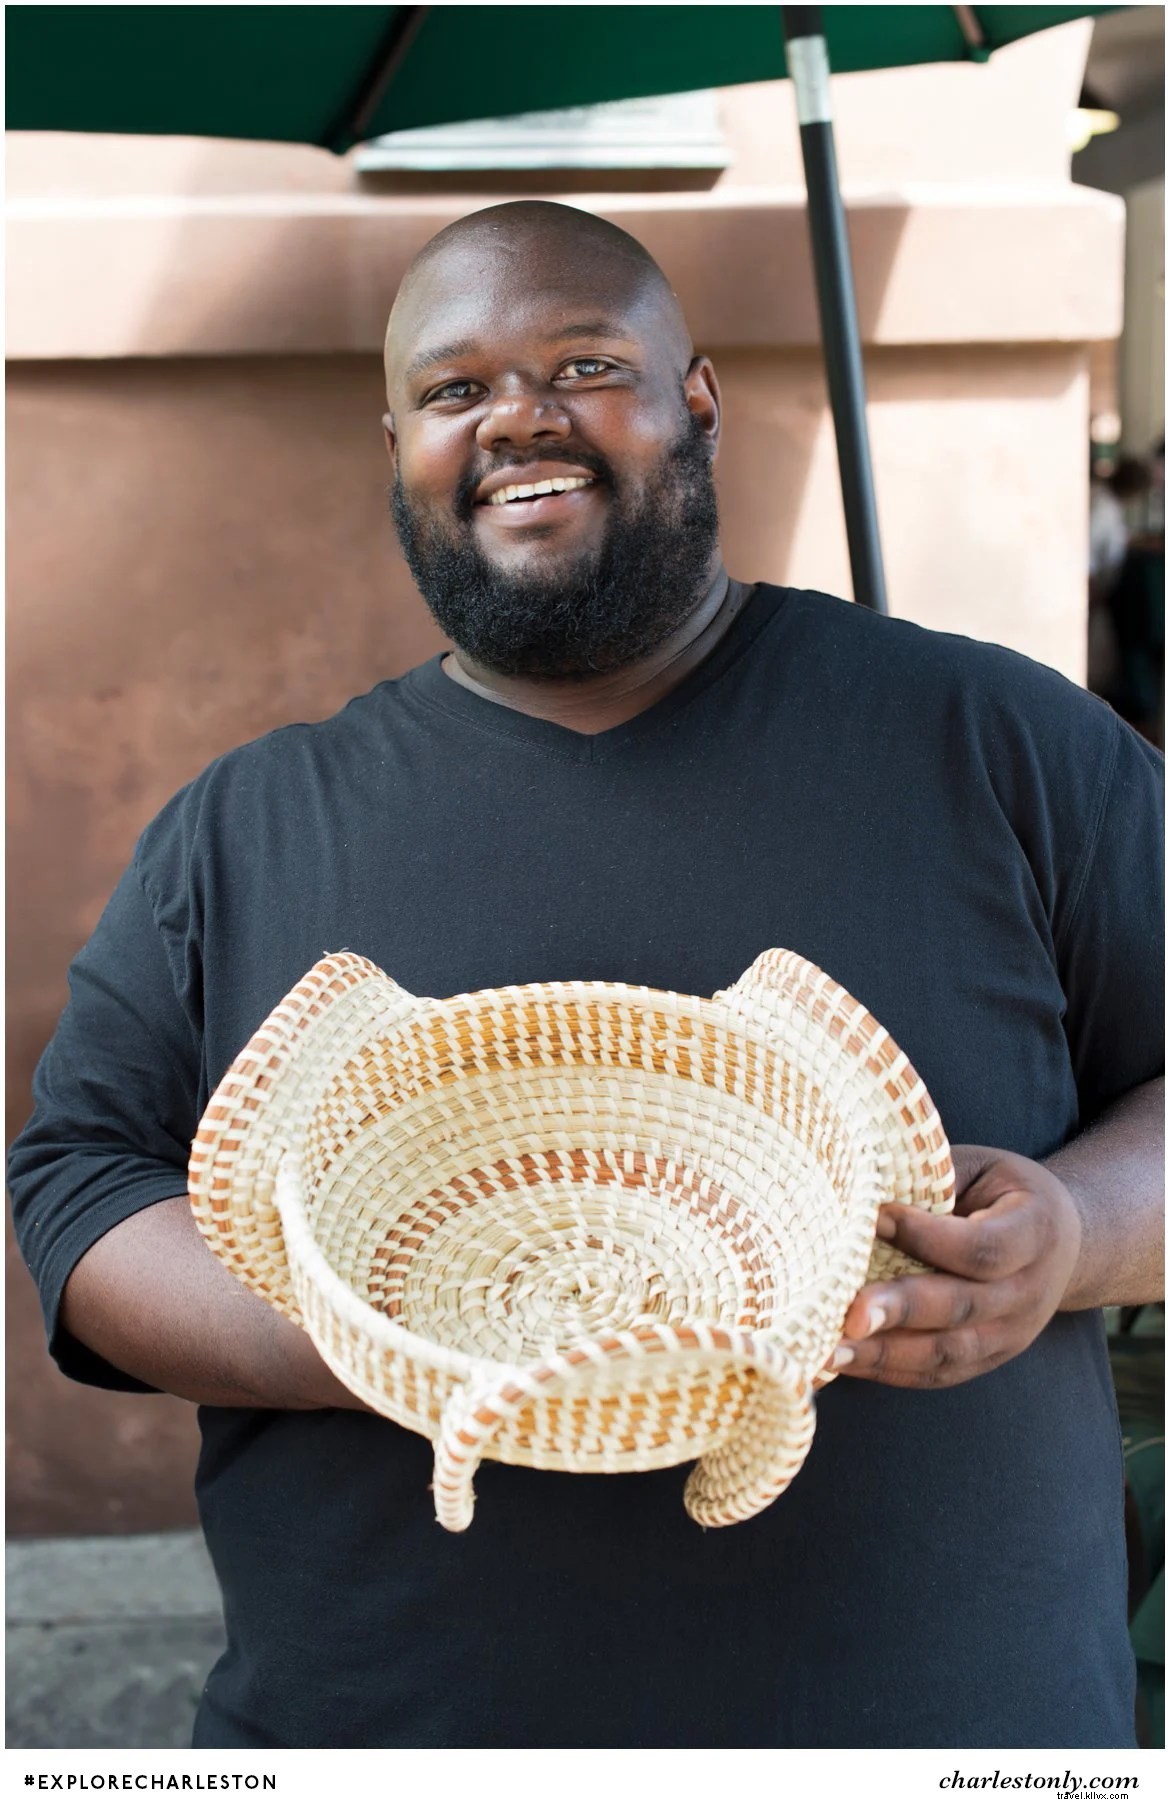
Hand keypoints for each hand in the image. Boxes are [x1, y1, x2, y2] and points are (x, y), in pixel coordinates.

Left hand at [830, 1146, 1083, 1387]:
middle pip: (961, 1306)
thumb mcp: (981, 1168)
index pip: (980, 1247)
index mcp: (1035, 1233)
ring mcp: (1012, 1334)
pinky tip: (849, 1363)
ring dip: (886, 1354)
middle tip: (849, 1313)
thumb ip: (936, 1178)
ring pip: (948, 1351)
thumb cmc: (1004, 1192)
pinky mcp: (989, 1359)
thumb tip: (866, 1187)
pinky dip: (892, 1371)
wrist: (1066, 1244)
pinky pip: (940, 1373)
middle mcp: (1029, 1292)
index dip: (926, 1237)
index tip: (874, 1219)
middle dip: (901, 1310)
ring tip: (832, 1351)